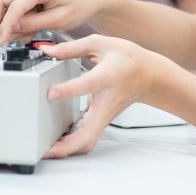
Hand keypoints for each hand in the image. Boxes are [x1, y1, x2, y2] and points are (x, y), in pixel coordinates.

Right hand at [0, 0, 103, 42]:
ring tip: (25, 35)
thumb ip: (33, 24)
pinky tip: (27, 30)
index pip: (14, 6)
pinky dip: (13, 22)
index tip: (3, 41)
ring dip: (6, 23)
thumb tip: (11, 29)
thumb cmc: (78, 5)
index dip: (5, 25)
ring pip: (1, 4)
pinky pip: (9, 8)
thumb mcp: (58, 20)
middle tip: (4, 38)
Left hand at [39, 35, 177, 157]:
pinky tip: (58, 143)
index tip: (50, 93)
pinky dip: (73, 145)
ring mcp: (105, 115)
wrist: (149, 75)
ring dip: (69, 150)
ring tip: (47, 151)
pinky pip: (88, 138)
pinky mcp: (103, 120)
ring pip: (88, 141)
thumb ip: (72, 48)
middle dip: (67, 145)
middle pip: (89, 133)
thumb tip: (48, 51)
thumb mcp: (101, 43)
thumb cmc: (128, 59)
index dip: (68, 90)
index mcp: (107, 77)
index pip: (87, 85)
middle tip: (46, 149)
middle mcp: (106, 101)